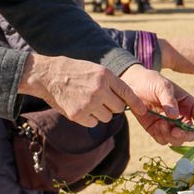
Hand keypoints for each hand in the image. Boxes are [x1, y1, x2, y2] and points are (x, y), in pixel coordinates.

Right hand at [19, 53, 144, 126]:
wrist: (49, 75)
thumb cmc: (75, 71)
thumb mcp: (96, 70)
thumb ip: (112, 83)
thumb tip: (127, 100)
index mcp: (105, 76)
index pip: (127, 93)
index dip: (137, 103)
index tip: (143, 110)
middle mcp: (99, 90)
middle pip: (119, 108)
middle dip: (114, 107)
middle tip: (103, 100)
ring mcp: (88, 103)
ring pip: (107, 117)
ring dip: (102, 113)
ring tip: (90, 102)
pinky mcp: (78, 115)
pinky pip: (94, 123)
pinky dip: (90, 118)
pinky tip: (81, 107)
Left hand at [119, 65, 193, 143]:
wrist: (133, 85)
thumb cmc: (151, 82)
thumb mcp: (162, 86)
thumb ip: (169, 100)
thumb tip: (175, 116)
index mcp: (188, 104)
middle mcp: (182, 117)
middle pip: (191, 133)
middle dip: (186, 135)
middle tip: (176, 132)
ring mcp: (169, 125)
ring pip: (178, 139)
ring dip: (172, 136)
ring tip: (161, 124)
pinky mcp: (157, 130)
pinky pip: (163, 140)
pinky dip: (161, 136)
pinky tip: (156, 125)